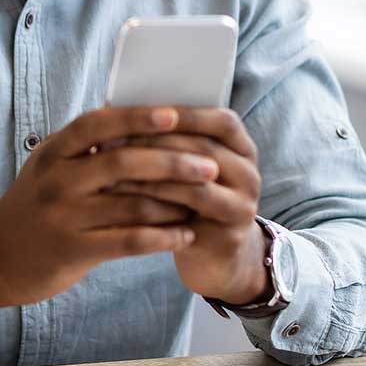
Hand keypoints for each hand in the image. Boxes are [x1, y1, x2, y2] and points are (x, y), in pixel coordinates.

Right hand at [0, 106, 220, 323]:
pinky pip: (129, 241)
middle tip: (209, 164)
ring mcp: (64, 216)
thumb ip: (85, 147)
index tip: (175, 112)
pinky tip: (186, 234)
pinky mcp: (74, 250)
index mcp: (53, 151)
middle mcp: (57, 180)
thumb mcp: (49, 167)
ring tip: (205, 199)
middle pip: (123, 162)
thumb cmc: (33, 207)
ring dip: (175, 202)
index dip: (137, 117)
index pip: (98, 124)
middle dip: (172, 161)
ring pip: (132, 204)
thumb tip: (139, 117)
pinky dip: (163, 237)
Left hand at [102, 107, 269, 304]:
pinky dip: (157, 200)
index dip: (188, 115)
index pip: (224, 121)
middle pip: (206, 150)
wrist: (212, 257)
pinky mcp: (229, 236)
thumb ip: (168, 139)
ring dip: (153, 173)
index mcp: (242, 148)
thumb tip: (118, 109)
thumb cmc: (188, 201)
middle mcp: (249, 175)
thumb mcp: (185, 167)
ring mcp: (243, 207)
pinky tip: (127, 197)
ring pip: (197, 183)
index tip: (149, 110)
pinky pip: (190, 214)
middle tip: (117, 140)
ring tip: (115, 169)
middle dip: (158, 142)